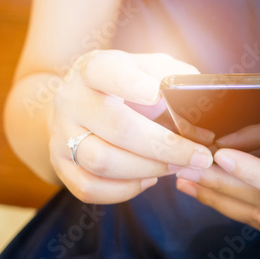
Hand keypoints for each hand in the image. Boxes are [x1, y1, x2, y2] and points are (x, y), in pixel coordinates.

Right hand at [49, 50, 214, 203]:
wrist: (78, 101)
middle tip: (198, 156)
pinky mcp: (60, 165)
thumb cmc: (125, 84)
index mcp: (94, 69)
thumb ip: (173, 75)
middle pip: (117, 128)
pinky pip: (89, 188)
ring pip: (102, 162)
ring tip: (176, 166)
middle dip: (164, 146)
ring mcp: (61, 135)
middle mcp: (72, 101)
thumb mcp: (146, 67)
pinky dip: (125, 190)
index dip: (130, 84)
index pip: (106, 73)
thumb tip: (199, 95)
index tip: (157, 94)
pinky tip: (148, 179)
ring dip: (148, 169)